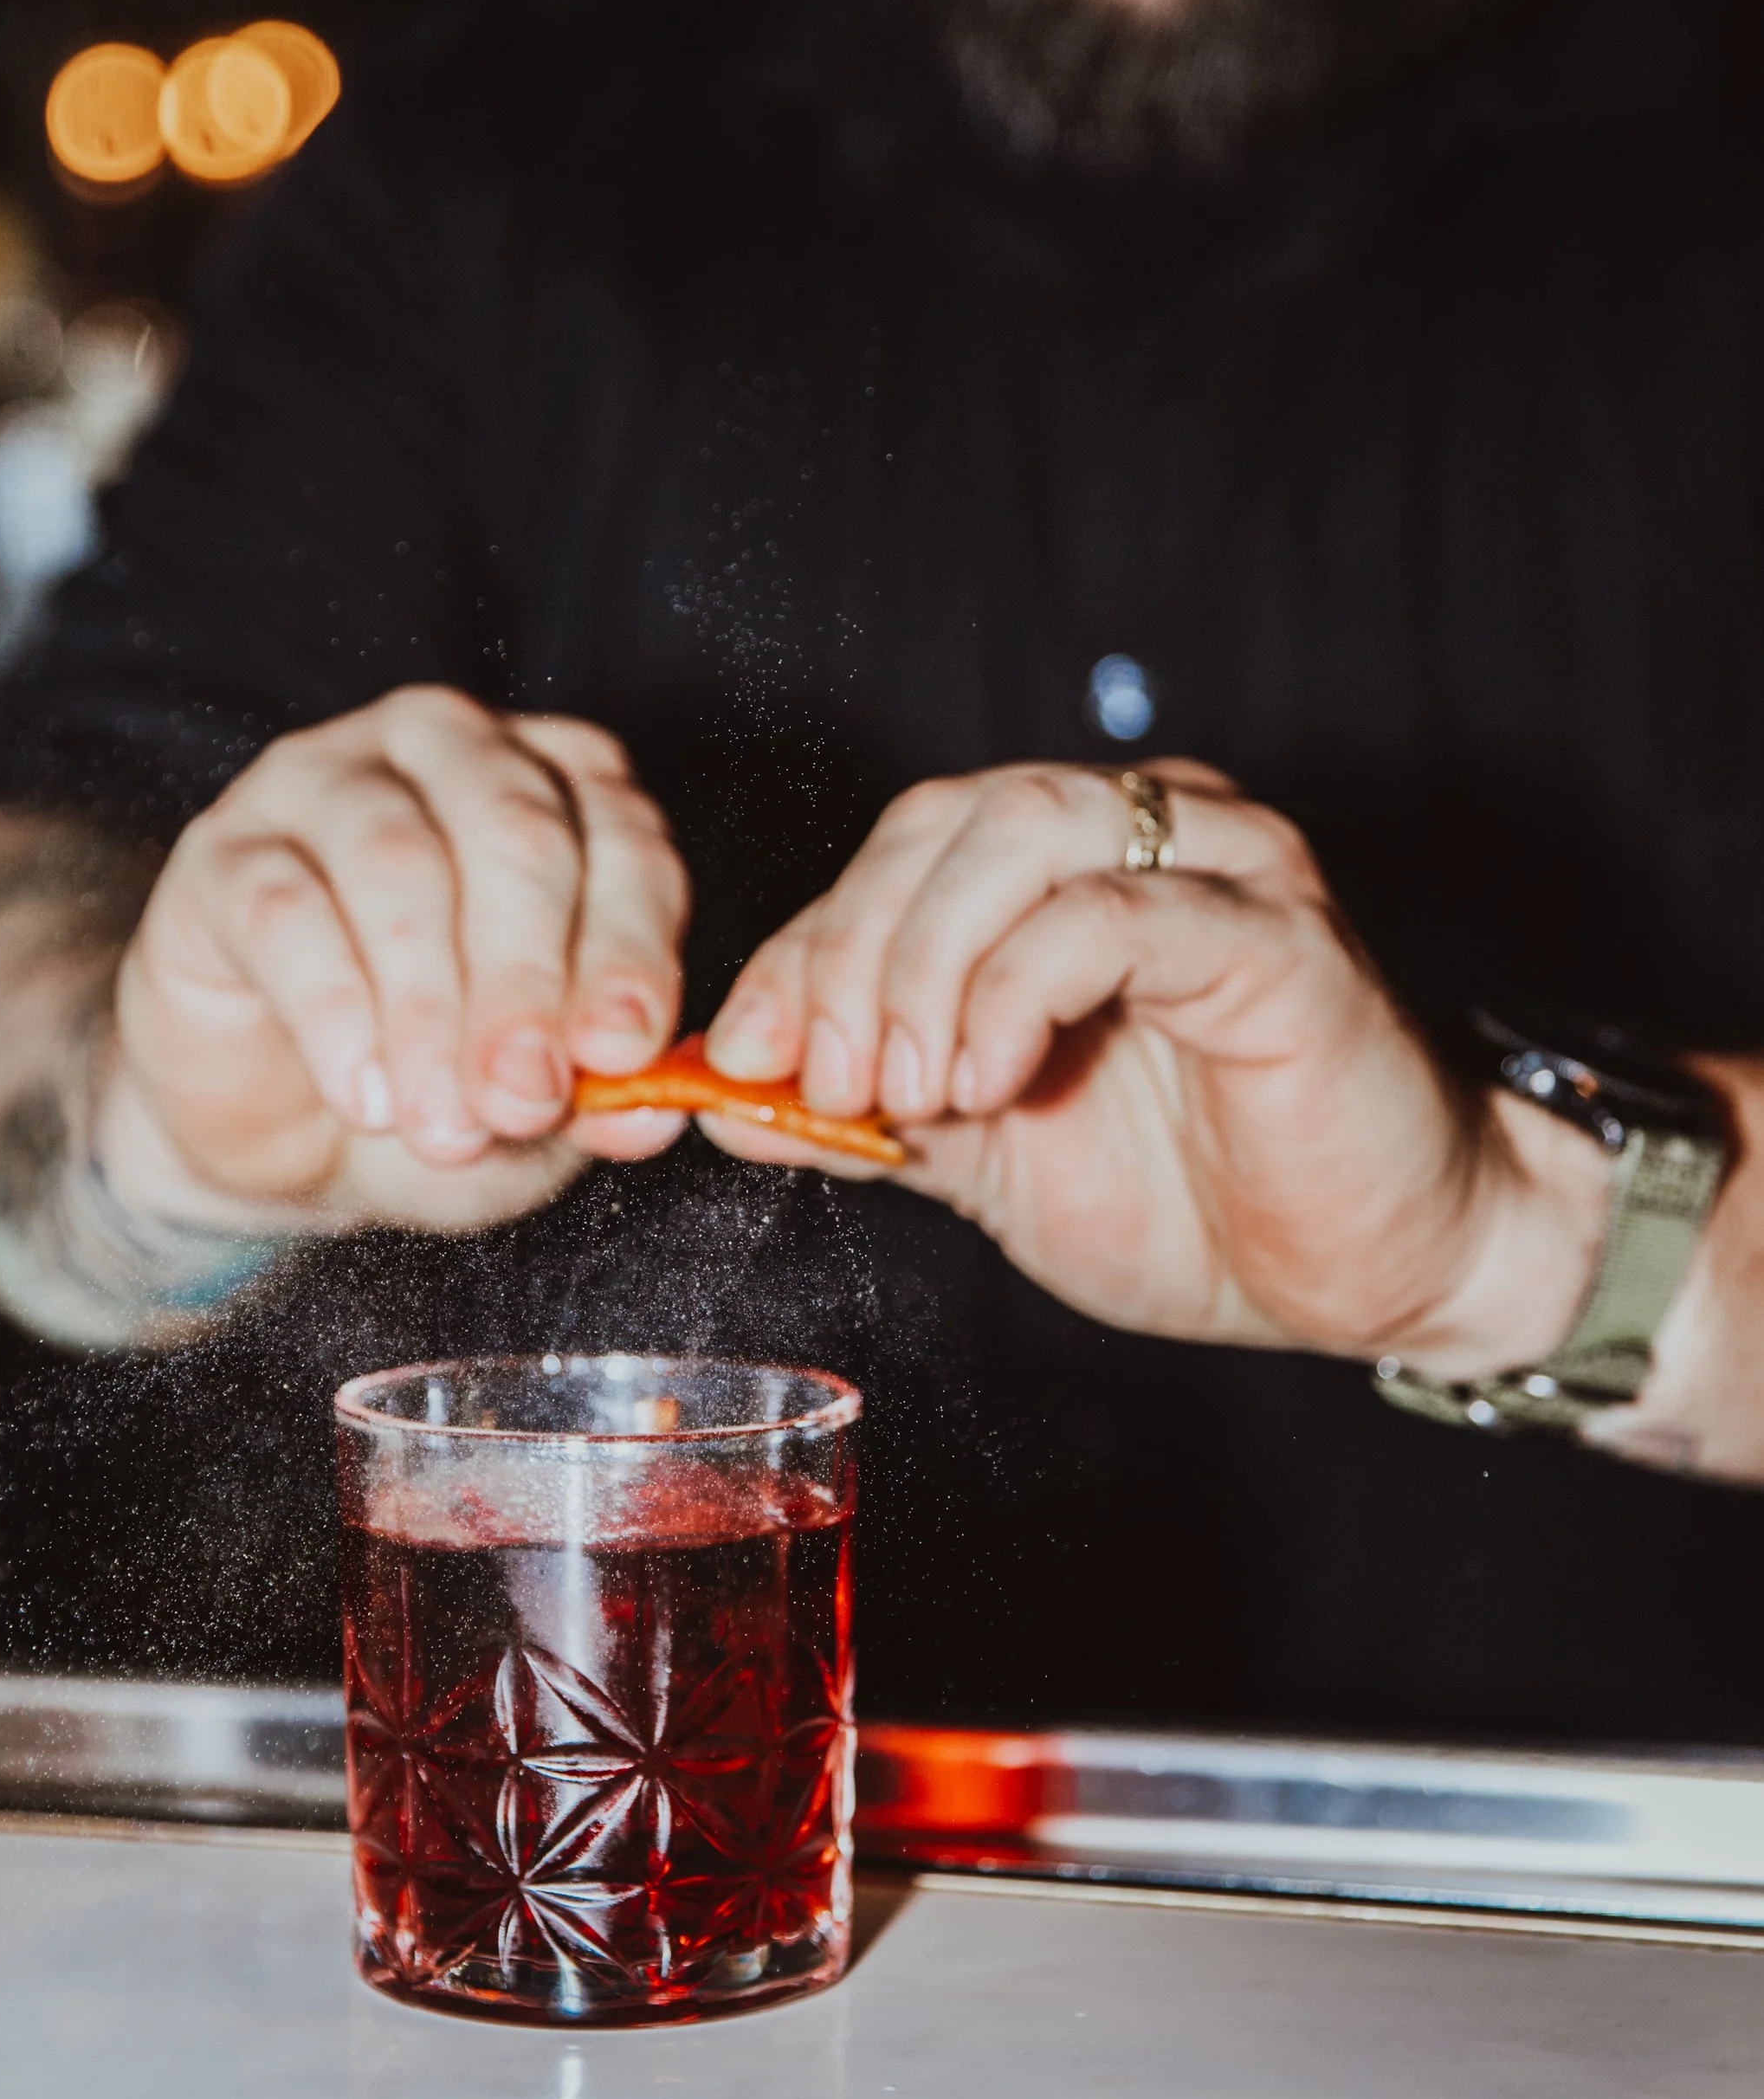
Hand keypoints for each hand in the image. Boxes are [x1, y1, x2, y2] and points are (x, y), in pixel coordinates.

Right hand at [100, 686, 690, 1232]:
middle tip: (523, 1098)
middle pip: (513, 833)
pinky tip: (363, 1096)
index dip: (628, 949)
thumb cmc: (435, 1082)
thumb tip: (652, 1113)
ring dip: (428, 1007)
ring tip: (442, 1125)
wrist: (273, 1127)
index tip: (621, 1053)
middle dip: (526, 981)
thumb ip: (598, 1102)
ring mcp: (328, 780)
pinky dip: (333, 1012)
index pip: (625, 840)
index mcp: (563, 787)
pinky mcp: (225, 846)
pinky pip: (284, 909)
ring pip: (399, 863)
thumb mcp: (535, 1114)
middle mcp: (453, 750)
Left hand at [703, 760, 1607, 1374]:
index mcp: (1064, 868)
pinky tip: (988, 1081)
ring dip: (926, 962)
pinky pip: (1117, 914)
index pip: (897, 854)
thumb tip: (721, 1095)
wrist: (1378, 1275)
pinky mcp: (1278, 937)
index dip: (804, 948)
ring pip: (1022, 835)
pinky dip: (1021, 987)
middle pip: (944, 822)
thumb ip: (866, 1114)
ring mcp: (1219, 868)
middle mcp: (1142, 832)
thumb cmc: (1196, 1201)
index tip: (737, 1057)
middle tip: (818, 1078)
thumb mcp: (987, 1158)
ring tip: (905, 1091)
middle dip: (850, 952)